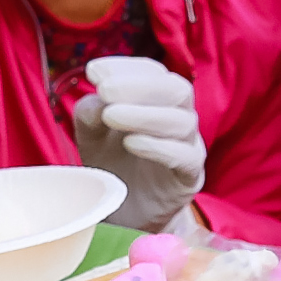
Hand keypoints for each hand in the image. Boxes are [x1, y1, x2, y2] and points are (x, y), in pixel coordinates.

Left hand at [73, 56, 205, 231]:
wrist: (126, 213)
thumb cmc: (113, 165)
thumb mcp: (92, 135)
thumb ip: (90, 113)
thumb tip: (95, 100)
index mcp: (158, 100)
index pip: (154, 72)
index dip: (128, 67)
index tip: (95, 71)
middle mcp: (179, 117)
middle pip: (177, 89)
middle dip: (139, 85)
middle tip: (105, 89)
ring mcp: (189, 146)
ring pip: (181, 121)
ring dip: (144, 113)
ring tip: (111, 115)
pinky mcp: (190, 176)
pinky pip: (184, 156)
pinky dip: (158, 146)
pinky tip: (131, 143)